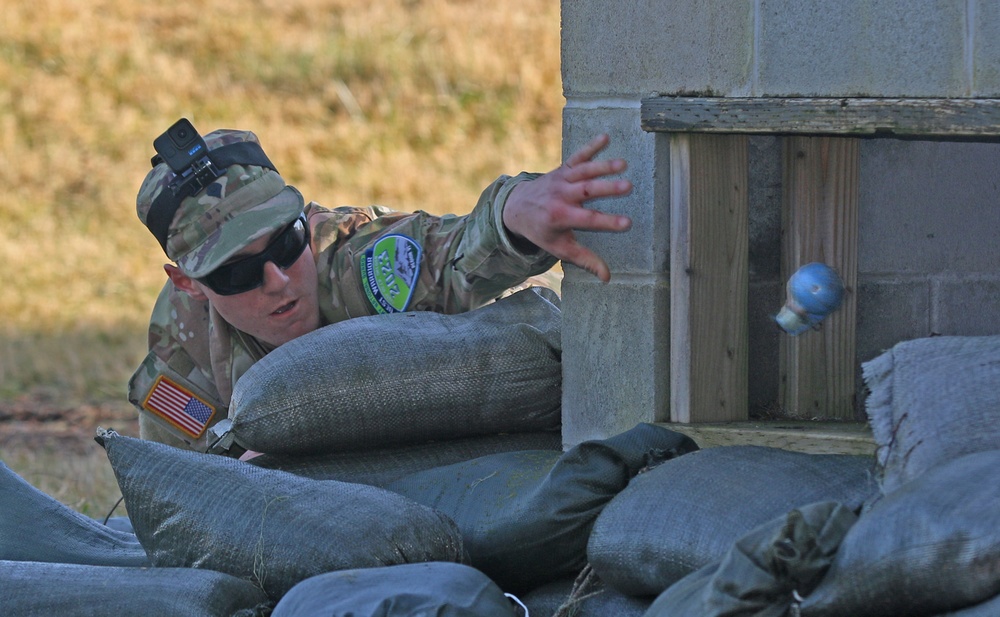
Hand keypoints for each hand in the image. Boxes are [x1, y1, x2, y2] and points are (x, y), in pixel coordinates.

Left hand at [503, 134, 632, 281]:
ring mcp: (561, 179)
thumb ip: (585, 260)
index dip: (608, 222)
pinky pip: (577, 156)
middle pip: (586, 191)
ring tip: (623, 164)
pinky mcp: (562, 168)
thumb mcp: (560, 248)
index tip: (628, 223)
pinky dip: (590, 146)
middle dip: (606, 188)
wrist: (517, 207)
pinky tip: (606, 137)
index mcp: (560, 217)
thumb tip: (608, 278)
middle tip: (628, 187)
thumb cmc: (542, 231)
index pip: (588, 220)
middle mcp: (561, 196)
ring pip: (583, 171)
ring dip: (602, 166)